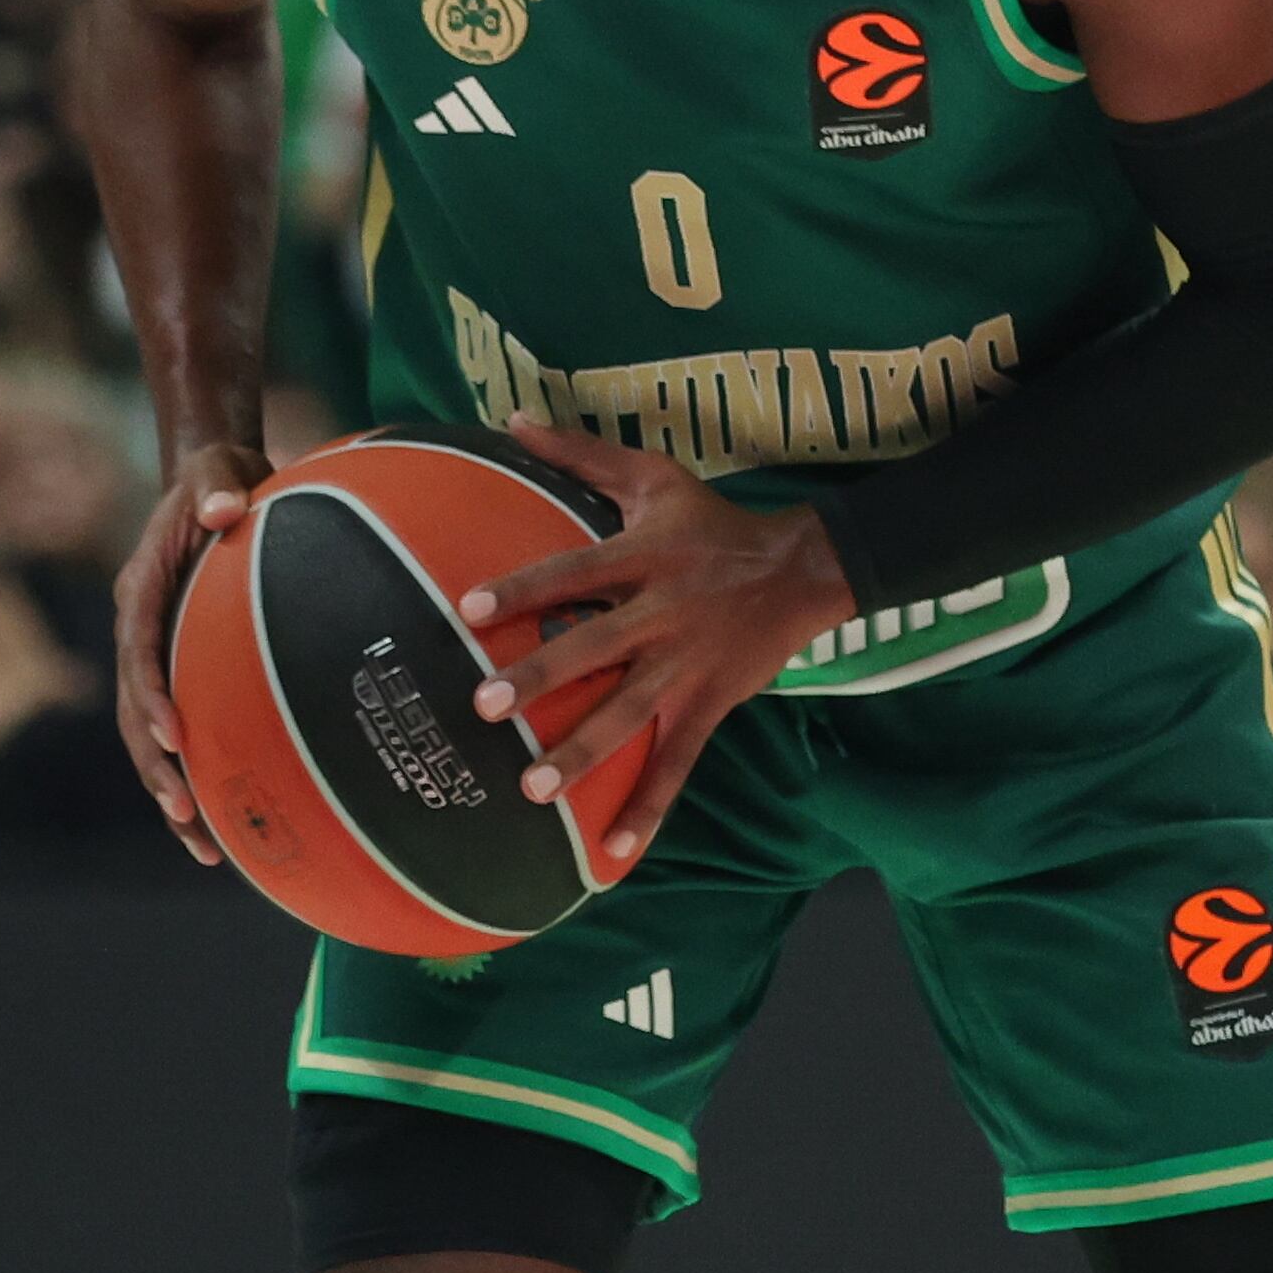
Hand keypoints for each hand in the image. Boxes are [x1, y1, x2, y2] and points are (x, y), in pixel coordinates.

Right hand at [111, 441, 273, 864]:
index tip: (177, 735)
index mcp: (140, 589)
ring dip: (171, 790)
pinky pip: (180, 727)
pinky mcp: (178, 666)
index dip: (153, 695)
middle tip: (185, 815)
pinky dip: (196, 771)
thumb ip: (219, 487)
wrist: (208, 481)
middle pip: (135, 713)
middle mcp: (137, 630)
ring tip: (204, 847)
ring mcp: (154, 653)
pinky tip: (228, 818)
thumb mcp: (218, 473)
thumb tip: (227, 508)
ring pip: (151, 737)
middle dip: (156, 768)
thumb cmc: (218, 478)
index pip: (138, 651)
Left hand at [458, 418, 858, 871]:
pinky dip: (649, 807)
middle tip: (487, 706)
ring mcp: (687, 666)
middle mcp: (661, 614)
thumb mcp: (655, 477)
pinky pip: (677, 761)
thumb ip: (581, 453)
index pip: (574, 572)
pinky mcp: (710, 704)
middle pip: (595, 647)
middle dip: (542, 678)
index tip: (468, 610)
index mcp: (643, 558)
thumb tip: (510, 420)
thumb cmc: (714, 523)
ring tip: (534, 790)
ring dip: (583, 753)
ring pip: (631, 714)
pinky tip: (615, 852)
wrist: (803, 570)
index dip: (523, 589)